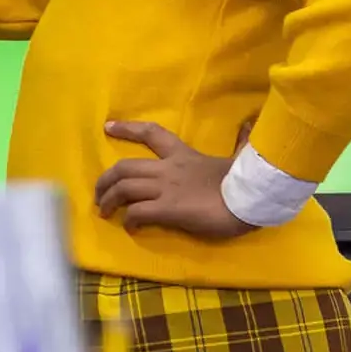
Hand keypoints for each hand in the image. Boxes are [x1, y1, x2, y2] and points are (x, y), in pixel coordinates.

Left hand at [95, 121, 253, 239]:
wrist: (251, 199)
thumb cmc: (245, 180)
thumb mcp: (240, 157)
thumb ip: (240, 142)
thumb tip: (249, 124)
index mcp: (183, 155)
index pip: (151, 134)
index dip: (127, 129)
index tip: (108, 127)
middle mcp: (169, 169)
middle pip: (124, 167)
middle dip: (105, 180)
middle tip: (99, 195)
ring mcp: (167, 189)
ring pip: (124, 188)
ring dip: (109, 200)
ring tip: (105, 212)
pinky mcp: (169, 209)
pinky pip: (138, 212)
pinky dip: (129, 220)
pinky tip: (130, 227)